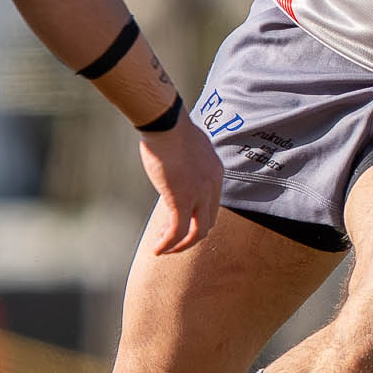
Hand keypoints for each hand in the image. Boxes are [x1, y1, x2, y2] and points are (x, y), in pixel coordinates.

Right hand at [137, 116, 223, 254]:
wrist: (165, 122)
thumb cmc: (169, 127)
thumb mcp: (186, 144)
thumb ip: (188, 159)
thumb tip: (177, 164)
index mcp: (215, 172)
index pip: (212, 205)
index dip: (196, 217)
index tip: (177, 219)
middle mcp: (212, 185)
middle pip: (208, 222)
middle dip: (190, 234)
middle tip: (170, 238)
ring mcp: (199, 194)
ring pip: (197, 233)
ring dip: (180, 246)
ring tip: (163, 250)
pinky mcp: (181, 199)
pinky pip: (178, 231)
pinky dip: (168, 244)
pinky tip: (157, 249)